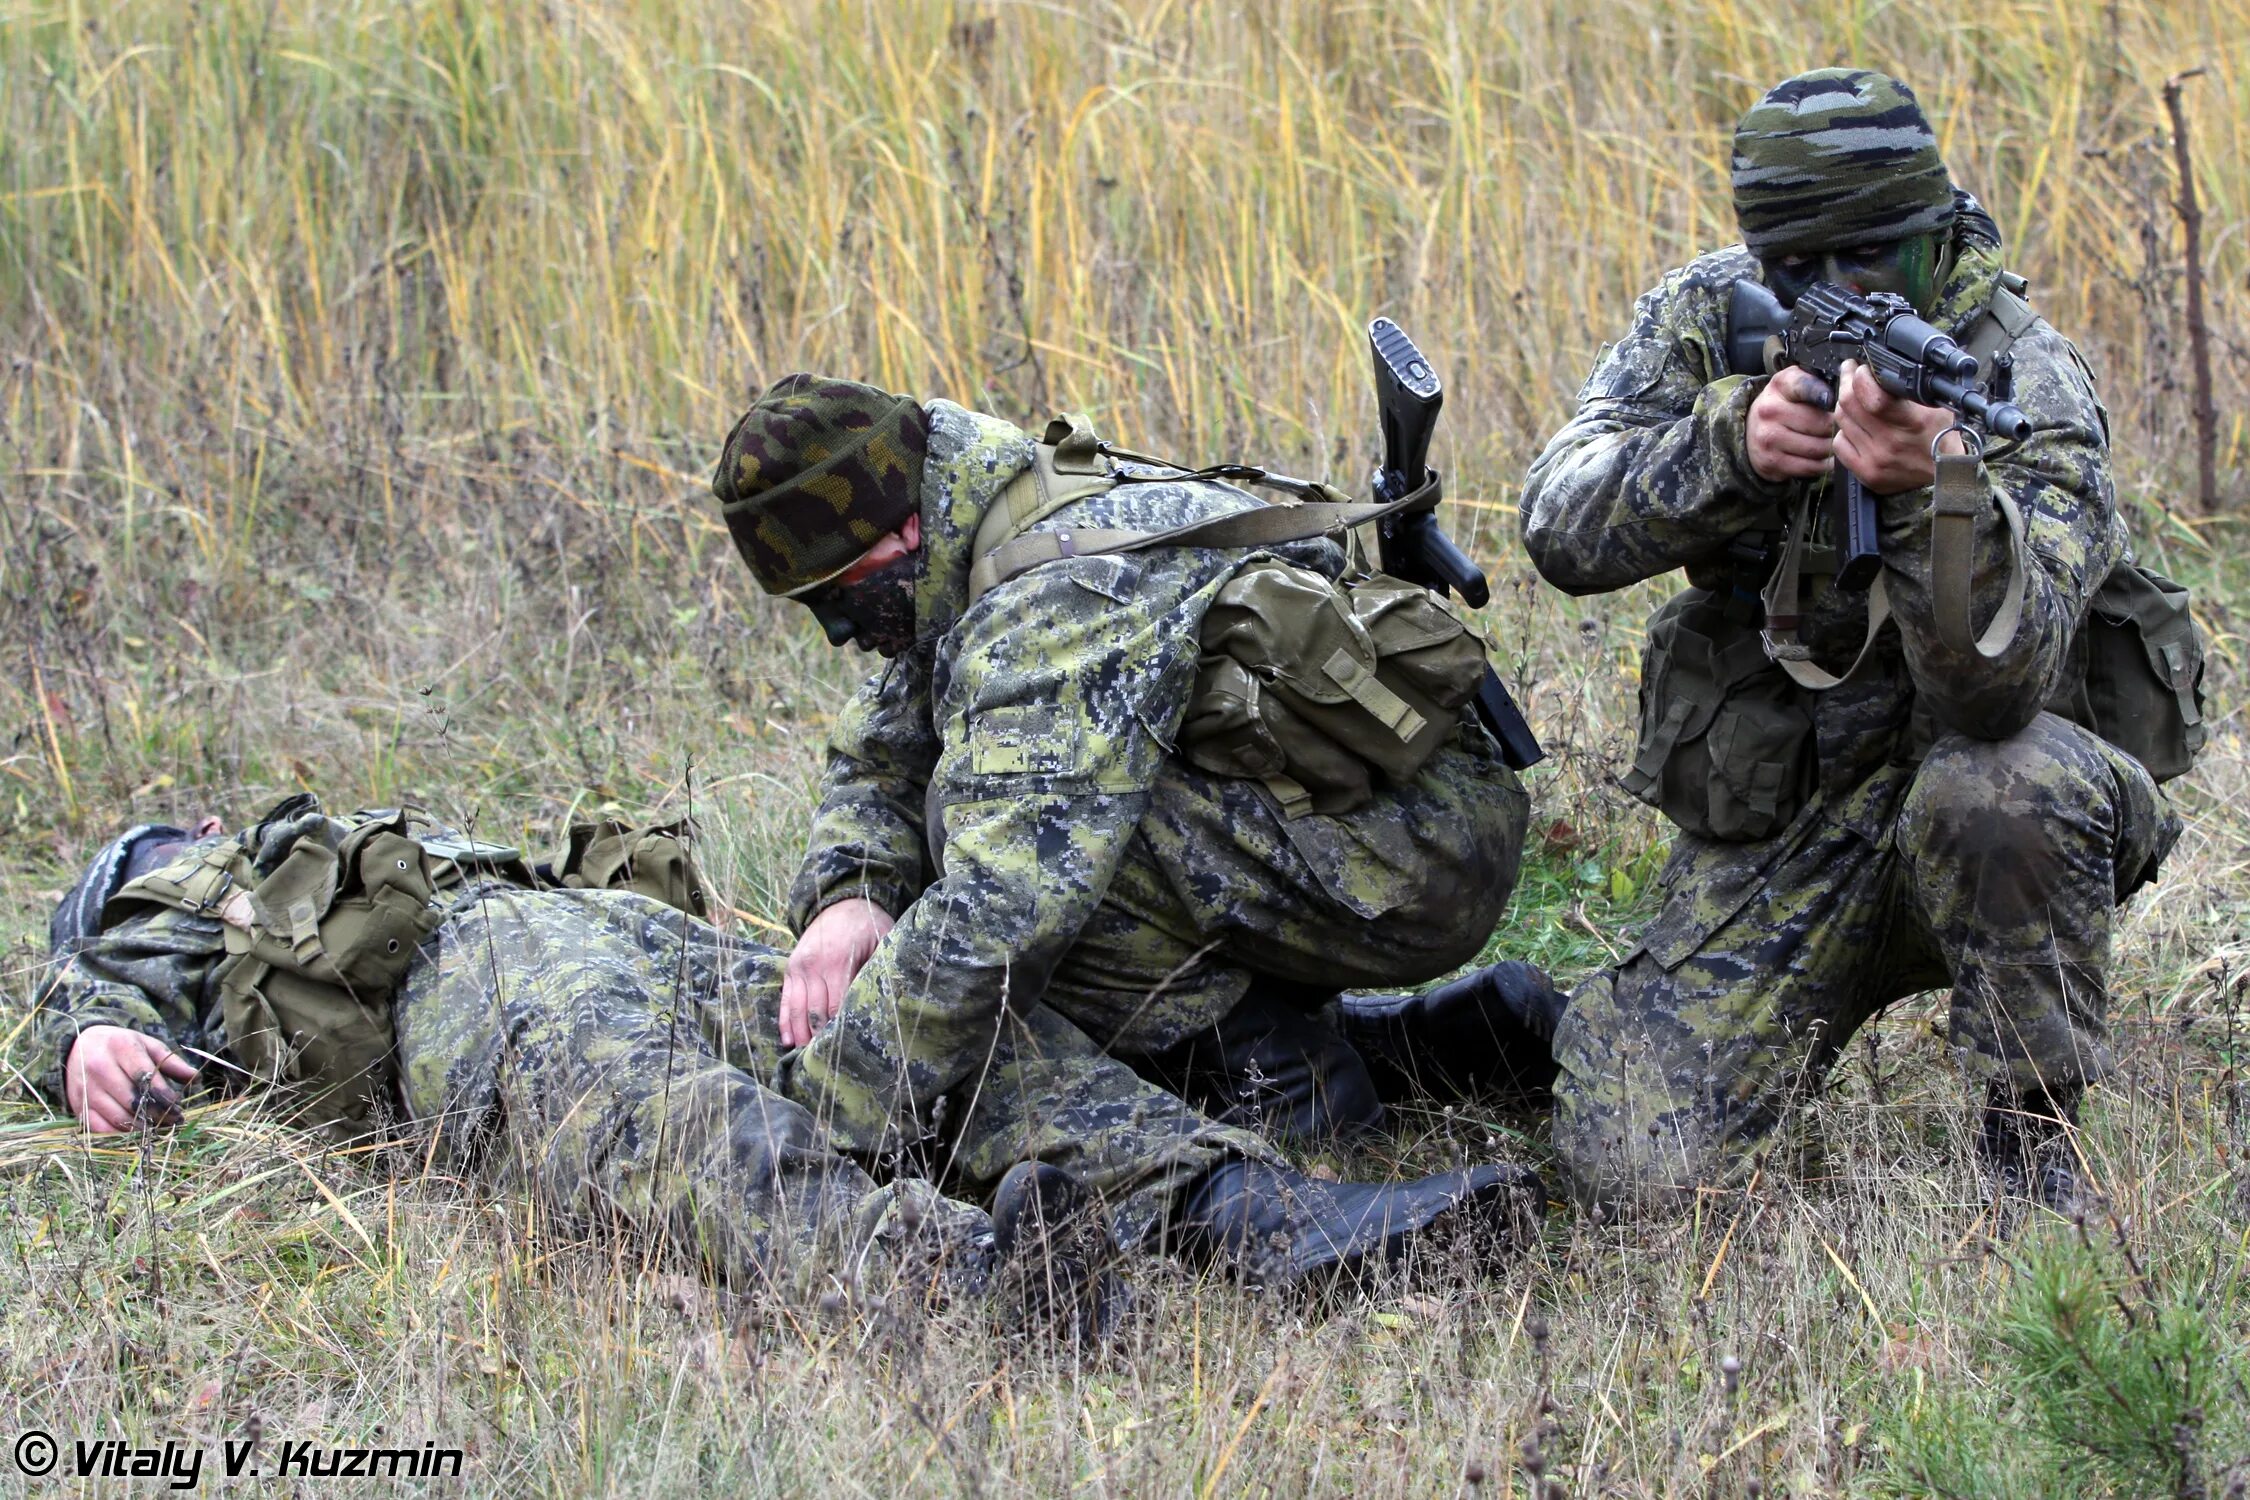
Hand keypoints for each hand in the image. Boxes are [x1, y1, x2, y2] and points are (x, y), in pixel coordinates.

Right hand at [64, 1025, 198, 1133]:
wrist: (79, 1045)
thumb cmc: (121, 1046)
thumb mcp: (147, 1044)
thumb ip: (170, 1062)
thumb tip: (196, 1078)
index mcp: (121, 1048)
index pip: (146, 1078)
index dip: (164, 1096)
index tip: (178, 1108)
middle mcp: (100, 1067)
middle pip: (132, 1100)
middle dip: (156, 1115)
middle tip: (172, 1121)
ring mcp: (86, 1087)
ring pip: (116, 1116)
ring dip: (140, 1127)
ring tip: (157, 1128)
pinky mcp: (77, 1104)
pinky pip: (98, 1127)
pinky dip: (117, 1133)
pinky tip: (134, 1132)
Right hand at [780, 898, 893, 1047]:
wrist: (842, 902)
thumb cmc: (869, 925)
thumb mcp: (883, 941)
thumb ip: (881, 969)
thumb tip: (887, 1002)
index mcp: (838, 960)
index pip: (836, 1005)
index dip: (838, 1030)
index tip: (844, 1053)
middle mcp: (814, 965)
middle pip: (815, 1012)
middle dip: (819, 1039)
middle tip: (826, 1066)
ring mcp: (799, 966)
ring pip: (798, 1009)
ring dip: (800, 1035)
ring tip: (806, 1059)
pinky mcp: (790, 968)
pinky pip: (786, 1000)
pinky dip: (786, 1021)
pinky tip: (788, 1041)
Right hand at [1746, 366, 1839, 481]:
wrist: (1750, 431)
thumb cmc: (1783, 405)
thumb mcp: (1793, 384)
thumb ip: (1816, 381)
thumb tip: (1846, 390)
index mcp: (1780, 385)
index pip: (1806, 386)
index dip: (1824, 394)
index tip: (1833, 401)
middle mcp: (1770, 411)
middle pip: (1821, 423)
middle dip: (1838, 428)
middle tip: (1847, 430)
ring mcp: (1768, 438)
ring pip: (1818, 448)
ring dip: (1833, 448)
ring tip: (1839, 444)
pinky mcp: (1771, 462)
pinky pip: (1809, 467)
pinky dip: (1824, 465)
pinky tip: (1828, 459)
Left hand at [1835, 360, 1964, 494]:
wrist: (1944, 475)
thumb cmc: (1942, 435)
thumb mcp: (1939, 405)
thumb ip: (1915, 387)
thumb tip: (1890, 365)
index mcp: (1912, 422)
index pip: (1873, 396)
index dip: (1861, 376)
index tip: (1862, 367)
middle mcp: (1891, 442)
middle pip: (1850, 404)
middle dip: (1847, 381)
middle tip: (1851, 372)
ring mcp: (1876, 459)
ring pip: (1842, 421)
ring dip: (1844, 404)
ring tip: (1853, 395)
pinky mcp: (1866, 473)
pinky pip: (1840, 443)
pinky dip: (1844, 430)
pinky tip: (1855, 425)